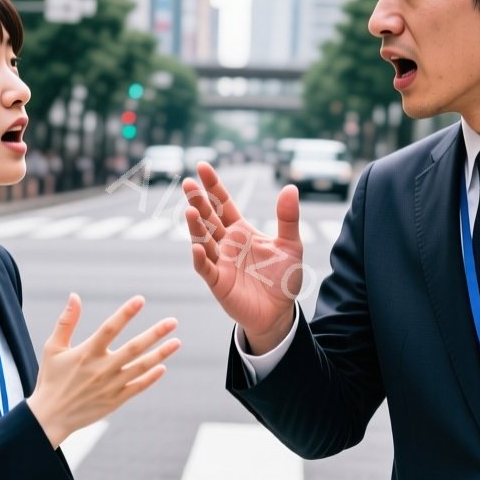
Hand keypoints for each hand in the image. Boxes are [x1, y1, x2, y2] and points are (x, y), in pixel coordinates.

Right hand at [25, 294, 178, 447]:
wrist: (50, 417)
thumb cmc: (51, 379)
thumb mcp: (53, 348)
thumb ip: (66, 322)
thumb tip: (74, 296)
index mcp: (87, 352)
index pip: (110, 328)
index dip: (126, 313)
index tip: (140, 299)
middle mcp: (102, 368)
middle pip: (134, 347)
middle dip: (155, 333)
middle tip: (173, 321)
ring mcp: (111, 385)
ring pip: (141, 367)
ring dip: (161, 354)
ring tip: (177, 342)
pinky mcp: (115, 400)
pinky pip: (138, 387)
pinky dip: (151, 377)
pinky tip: (162, 367)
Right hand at [183, 164, 304, 353]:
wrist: (280, 312)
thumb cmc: (283, 278)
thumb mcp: (291, 245)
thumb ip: (288, 218)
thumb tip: (290, 188)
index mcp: (241, 230)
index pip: (223, 203)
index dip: (213, 186)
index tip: (202, 167)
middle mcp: (226, 243)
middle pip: (209, 217)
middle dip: (198, 201)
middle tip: (188, 183)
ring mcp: (219, 262)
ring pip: (203, 240)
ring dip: (196, 226)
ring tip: (190, 210)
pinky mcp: (218, 282)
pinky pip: (205, 268)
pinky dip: (199, 257)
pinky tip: (195, 246)